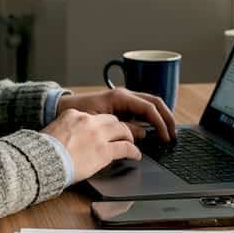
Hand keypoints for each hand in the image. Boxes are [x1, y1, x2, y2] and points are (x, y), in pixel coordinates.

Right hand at [41, 110, 140, 183]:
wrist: (43, 160)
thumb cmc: (42, 151)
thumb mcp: (52, 131)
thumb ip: (64, 130)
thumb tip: (68, 140)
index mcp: (73, 114)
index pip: (93, 116)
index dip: (101, 124)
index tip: (103, 129)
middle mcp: (87, 121)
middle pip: (111, 119)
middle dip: (118, 127)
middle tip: (123, 134)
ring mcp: (98, 135)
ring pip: (122, 130)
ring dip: (128, 136)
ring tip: (131, 143)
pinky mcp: (104, 151)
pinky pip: (125, 148)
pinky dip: (133, 151)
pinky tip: (135, 155)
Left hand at [57, 88, 175, 143]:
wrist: (59, 108)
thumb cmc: (76, 115)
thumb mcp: (99, 124)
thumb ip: (122, 128)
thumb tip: (142, 133)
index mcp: (120, 97)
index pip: (149, 108)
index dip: (160, 123)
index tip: (166, 137)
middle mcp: (123, 95)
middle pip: (155, 102)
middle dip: (167, 118)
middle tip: (174, 135)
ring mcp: (123, 99)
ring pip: (150, 104)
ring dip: (160, 117)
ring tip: (167, 134)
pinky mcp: (120, 105)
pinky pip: (140, 109)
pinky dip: (151, 118)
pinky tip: (154, 131)